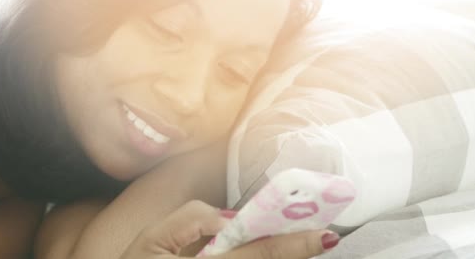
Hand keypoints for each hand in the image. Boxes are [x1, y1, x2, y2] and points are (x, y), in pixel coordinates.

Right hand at [120, 200, 339, 258]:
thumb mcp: (151, 240)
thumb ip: (190, 220)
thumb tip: (229, 219)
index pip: (256, 253)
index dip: (292, 244)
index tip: (323, 234)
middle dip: (293, 251)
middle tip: (320, 237)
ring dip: (276, 257)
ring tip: (294, 242)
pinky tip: (258, 250)